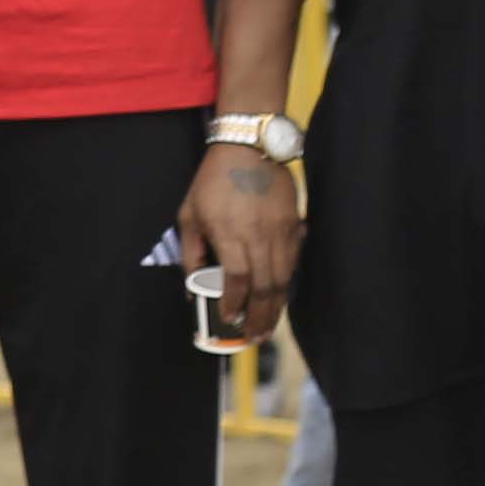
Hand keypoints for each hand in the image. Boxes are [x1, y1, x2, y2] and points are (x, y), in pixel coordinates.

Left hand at [180, 144, 300, 344]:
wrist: (250, 148)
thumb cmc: (213, 181)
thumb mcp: (189, 215)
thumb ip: (191, 252)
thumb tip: (191, 286)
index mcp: (230, 234)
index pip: (237, 280)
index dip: (234, 304)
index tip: (229, 320)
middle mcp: (260, 236)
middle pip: (264, 286)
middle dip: (260, 316)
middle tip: (254, 337)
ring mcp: (282, 231)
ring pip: (283, 277)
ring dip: (277, 306)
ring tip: (268, 326)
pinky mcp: (295, 225)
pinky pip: (294, 261)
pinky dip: (287, 283)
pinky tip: (280, 297)